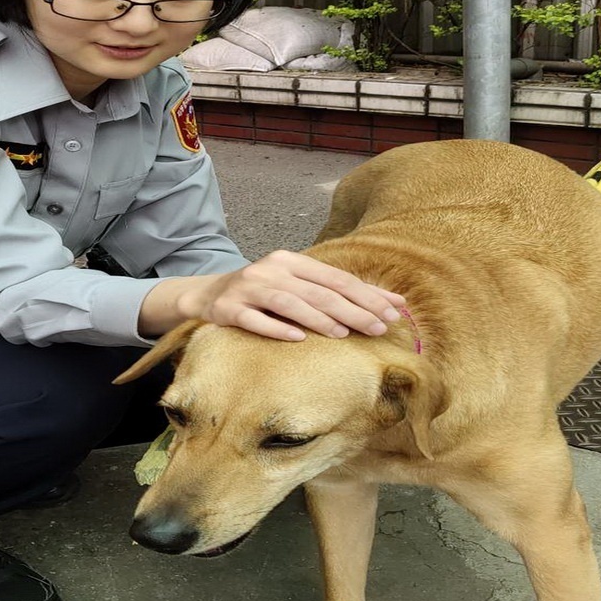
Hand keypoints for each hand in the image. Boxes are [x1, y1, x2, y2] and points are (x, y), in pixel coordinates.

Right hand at [140, 249, 404, 340]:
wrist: (206, 295)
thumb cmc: (263, 294)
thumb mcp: (297, 285)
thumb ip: (336, 293)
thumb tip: (394, 303)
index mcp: (292, 261)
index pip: (336, 277)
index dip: (366, 294)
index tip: (393, 313)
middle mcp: (271, 270)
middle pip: (318, 290)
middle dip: (352, 310)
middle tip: (378, 328)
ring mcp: (248, 288)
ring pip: (288, 302)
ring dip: (318, 318)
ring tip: (343, 333)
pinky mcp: (228, 309)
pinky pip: (254, 319)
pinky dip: (275, 328)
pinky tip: (295, 339)